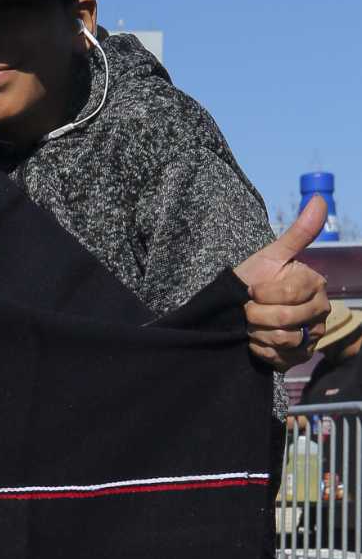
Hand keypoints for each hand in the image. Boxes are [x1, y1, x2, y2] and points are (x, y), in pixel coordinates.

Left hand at [233, 198, 330, 370]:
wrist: (238, 312)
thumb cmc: (255, 280)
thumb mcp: (271, 256)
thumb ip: (297, 234)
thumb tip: (320, 199)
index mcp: (316, 286)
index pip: (289, 294)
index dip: (262, 294)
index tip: (251, 290)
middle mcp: (320, 312)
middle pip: (284, 319)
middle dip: (255, 314)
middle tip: (246, 309)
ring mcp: (312, 336)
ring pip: (282, 340)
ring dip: (256, 332)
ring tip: (251, 324)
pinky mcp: (299, 358)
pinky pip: (279, 359)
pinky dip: (260, 350)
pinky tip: (255, 340)